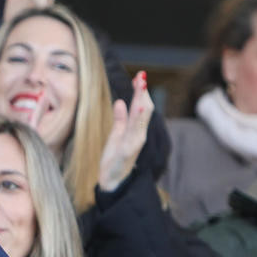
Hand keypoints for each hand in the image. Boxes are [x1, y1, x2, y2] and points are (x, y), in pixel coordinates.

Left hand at [98, 71, 151, 192]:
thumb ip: (120, 119)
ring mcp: (135, 141)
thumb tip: (120, 101)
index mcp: (136, 129)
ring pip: (141, 118)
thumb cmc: (114, 158)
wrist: (112, 180)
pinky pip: (135, 132)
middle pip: (144, 109)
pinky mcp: (129, 149)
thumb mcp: (116, 135)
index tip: (139, 76)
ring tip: (141, 86)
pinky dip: (138, 119)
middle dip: (142, 92)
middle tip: (141, 76)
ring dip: (141, 101)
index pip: (140, 106)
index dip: (140, 92)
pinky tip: (138, 107)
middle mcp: (139, 134)